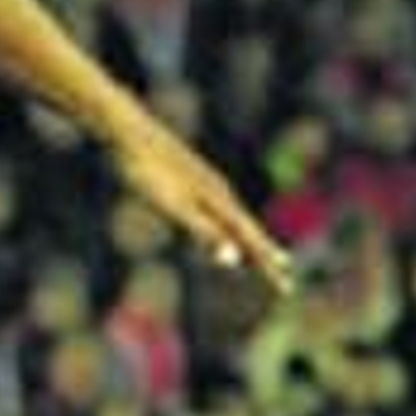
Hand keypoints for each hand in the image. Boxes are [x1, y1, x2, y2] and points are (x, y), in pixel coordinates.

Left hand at [114, 114, 293, 297]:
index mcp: (219, 199)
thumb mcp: (175, 206)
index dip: (268, 262)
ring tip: (261, 262)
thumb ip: (205, 231)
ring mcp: (207, 184)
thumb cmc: (148, 170)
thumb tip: (234, 259)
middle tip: (285, 282)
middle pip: (249, 231)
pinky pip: (220, 212)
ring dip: (251, 244)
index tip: (286, 284)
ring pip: (236, 221)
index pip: (251, 239)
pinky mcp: (192, 180)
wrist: (128, 131)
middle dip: (266, 258)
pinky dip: (231, 230)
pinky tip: (224, 232)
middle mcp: (220, 191)